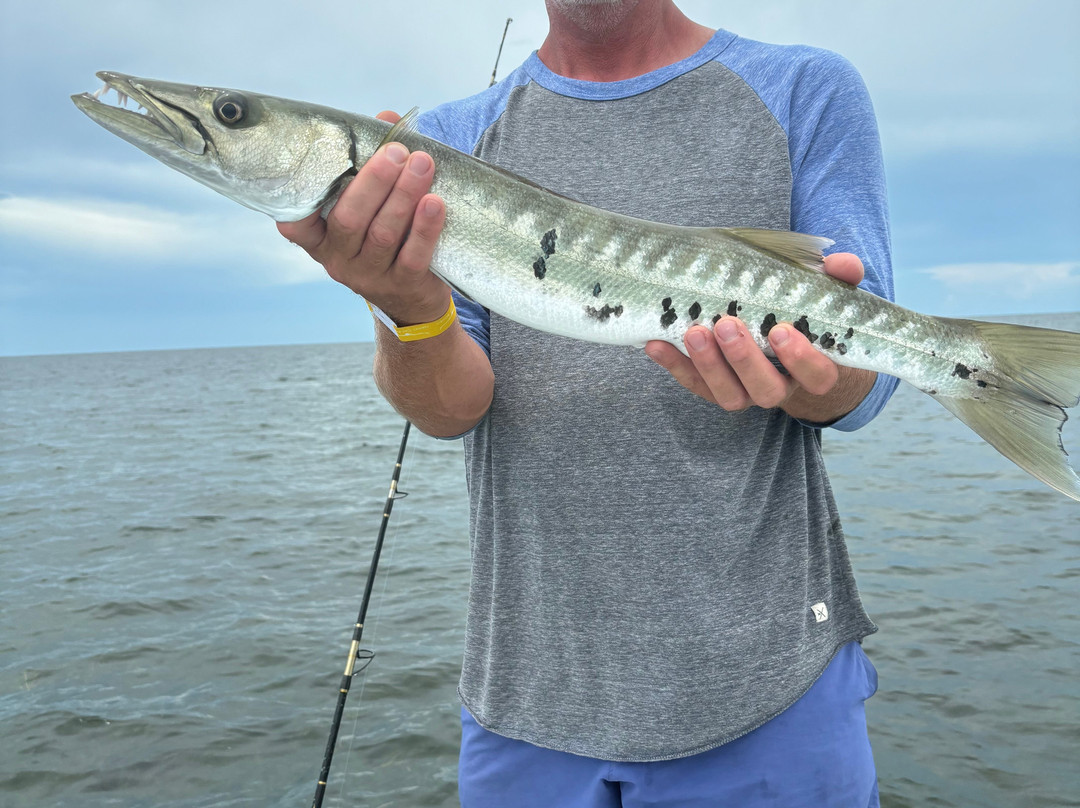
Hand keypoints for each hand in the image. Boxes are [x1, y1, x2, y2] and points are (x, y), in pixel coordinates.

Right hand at [277, 111, 448, 325]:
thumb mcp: (376, 204)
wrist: (415, 298)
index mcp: (321, 238)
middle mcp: (339, 259)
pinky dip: (424, 228)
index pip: (296, 223)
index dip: (300, 198)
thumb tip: (388, 120)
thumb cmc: (391, 237)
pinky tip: (435, 203)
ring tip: (422, 165)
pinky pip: (412, 256)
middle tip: (397, 151)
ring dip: (403, 196)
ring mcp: (369, 276)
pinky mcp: (402, 285)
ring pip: (382, 233)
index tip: (317, 162)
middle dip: (374, 181)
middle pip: (349, 218)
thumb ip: (375, 162)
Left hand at [645, 253, 867, 415]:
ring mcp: (745, 392)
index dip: (800, 359)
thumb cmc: (810, 316)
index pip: (817, 375)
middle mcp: (779, 387)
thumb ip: (840, 280)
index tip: (781, 330)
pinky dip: (674, 366)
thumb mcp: (829, 296)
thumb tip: (842, 264)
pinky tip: (654, 343)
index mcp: (816, 370)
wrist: (785, 342)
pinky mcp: (714, 389)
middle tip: (726, 325)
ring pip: (728, 395)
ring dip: (708, 365)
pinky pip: (693, 385)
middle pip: (765, 390)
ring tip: (693, 331)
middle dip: (744, 360)